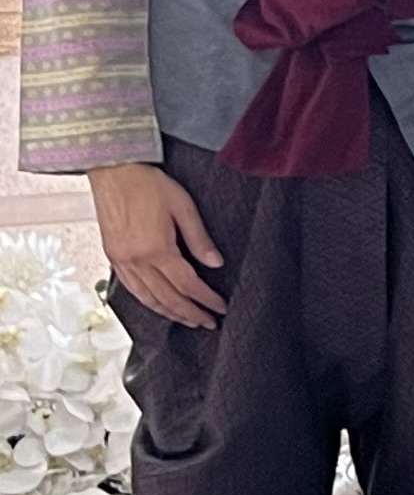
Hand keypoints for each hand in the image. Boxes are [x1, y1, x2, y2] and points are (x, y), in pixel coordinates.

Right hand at [90, 160, 224, 327]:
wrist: (113, 171)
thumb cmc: (148, 184)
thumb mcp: (184, 206)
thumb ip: (200, 238)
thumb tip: (216, 263)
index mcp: (156, 249)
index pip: (188, 284)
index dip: (206, 299)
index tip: (220, 308)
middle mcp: (136, 260)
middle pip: (168, 297)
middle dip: (190, 313)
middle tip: (208, 323)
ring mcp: (121, 261)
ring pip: (147, 298)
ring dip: (169, 312)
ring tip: (188, 320)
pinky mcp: (112, 257)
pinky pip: (132, 288)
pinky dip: (148, 301)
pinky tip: (159, 305)